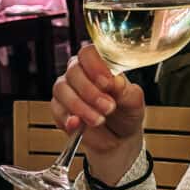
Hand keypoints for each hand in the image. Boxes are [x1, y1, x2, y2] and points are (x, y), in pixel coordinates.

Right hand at [50, 44, 144, 187]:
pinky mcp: (59, 110)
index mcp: (98, 63)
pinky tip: (78, 124)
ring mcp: (67, 90)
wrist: (120, 137)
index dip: (96, 66)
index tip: (108, 83)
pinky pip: (57, 110)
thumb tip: (116, 81)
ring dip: (81, 106)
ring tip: (99, 120)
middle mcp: (79, 73)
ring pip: (62, 89)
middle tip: (108, 107)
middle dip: (91, 91)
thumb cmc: (127, 111)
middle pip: (74, 71)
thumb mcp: (133, 100)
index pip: (89, 53)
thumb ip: (125, 90)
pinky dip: (68, 118)